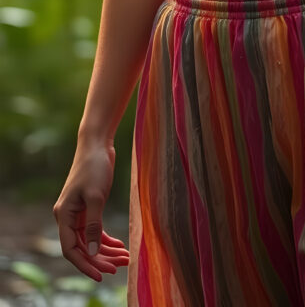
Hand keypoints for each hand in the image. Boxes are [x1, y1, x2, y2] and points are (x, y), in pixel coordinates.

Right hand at [53, 139, 129, 280]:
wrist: (97, 145)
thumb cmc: (94, 167)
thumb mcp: (95, 196)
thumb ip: (93, 225)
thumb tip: (91, 252)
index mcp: (63, 215)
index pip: (70, 249)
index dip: (85, 265)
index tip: (102, 275)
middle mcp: (68, 217)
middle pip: (81, 248)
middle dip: (100, 259)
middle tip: (119, 267)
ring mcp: (78, 214)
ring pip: (90, 241)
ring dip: (106, 251)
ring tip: (126, 258)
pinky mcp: (89, 208)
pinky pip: (96, 231)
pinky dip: (107, 239)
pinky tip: (121, 245)